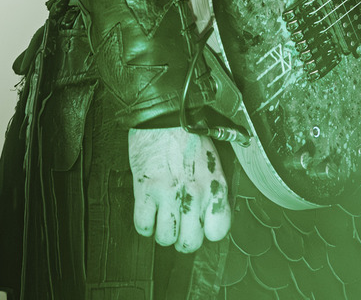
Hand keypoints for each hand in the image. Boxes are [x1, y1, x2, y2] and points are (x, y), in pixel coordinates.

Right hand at [128, 127, 229, 252]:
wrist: (164, 117)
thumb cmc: (189, 136)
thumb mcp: (214, 162)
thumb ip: (213, 188)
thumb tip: (211, 211)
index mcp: (215, 186)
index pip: (218, 231)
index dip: (207, 232)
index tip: (201, 225)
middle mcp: (195, 194)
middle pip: (190, 243)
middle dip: (183, 238)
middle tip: (179, 226)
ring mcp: (169, 194)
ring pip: (165, 239)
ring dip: (162, 231)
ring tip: (163, 217)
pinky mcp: (145, 191)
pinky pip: (143, 226)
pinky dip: (144, 223)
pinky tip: (149, 210)